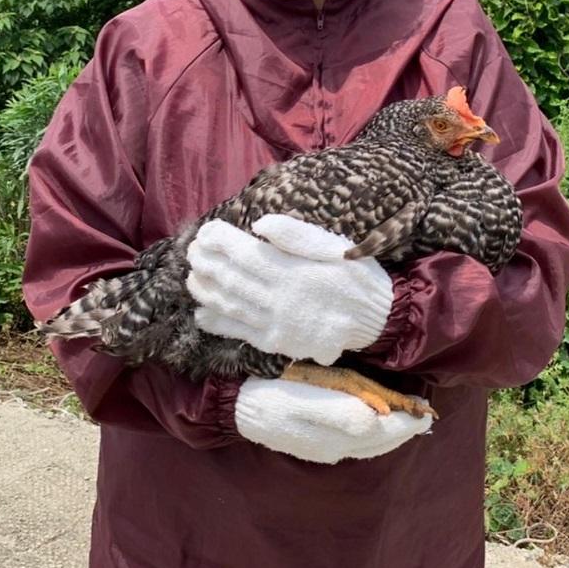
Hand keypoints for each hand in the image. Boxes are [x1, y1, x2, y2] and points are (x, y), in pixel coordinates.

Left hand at [186, 215, 392, 364]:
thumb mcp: (334, 246)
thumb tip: (259, 223)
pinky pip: (241, 333)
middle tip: (192, 249)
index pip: (245, 254)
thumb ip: (296, 235)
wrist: (376, 320)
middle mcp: (279, 300)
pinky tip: (202, 314)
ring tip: (191, 276)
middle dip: (207, 262)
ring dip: (206, 290)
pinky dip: (219, 324)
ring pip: (230, 306)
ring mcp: (276, 325)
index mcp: (292, 272)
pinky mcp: (277, 343)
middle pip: (231, 279)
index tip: (206, 230)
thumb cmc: (357, 277)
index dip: (220, 242)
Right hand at [235, 376, 432, 463]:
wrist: (237, 404)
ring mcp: (321, 448)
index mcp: (334, 436)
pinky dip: (371, 437)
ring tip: (407, 423)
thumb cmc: (274, 393)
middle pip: (378, 443)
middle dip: (403, 431)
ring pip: (367, 446)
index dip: (406, 422)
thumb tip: (378, 420)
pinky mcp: (311, 443)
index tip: (427, 411)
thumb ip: (343, 412)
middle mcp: (332, 448)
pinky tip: (373, 427)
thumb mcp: (308, 397)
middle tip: (425, 417)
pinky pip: (352, 444)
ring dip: (389, 436)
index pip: (382, 432)